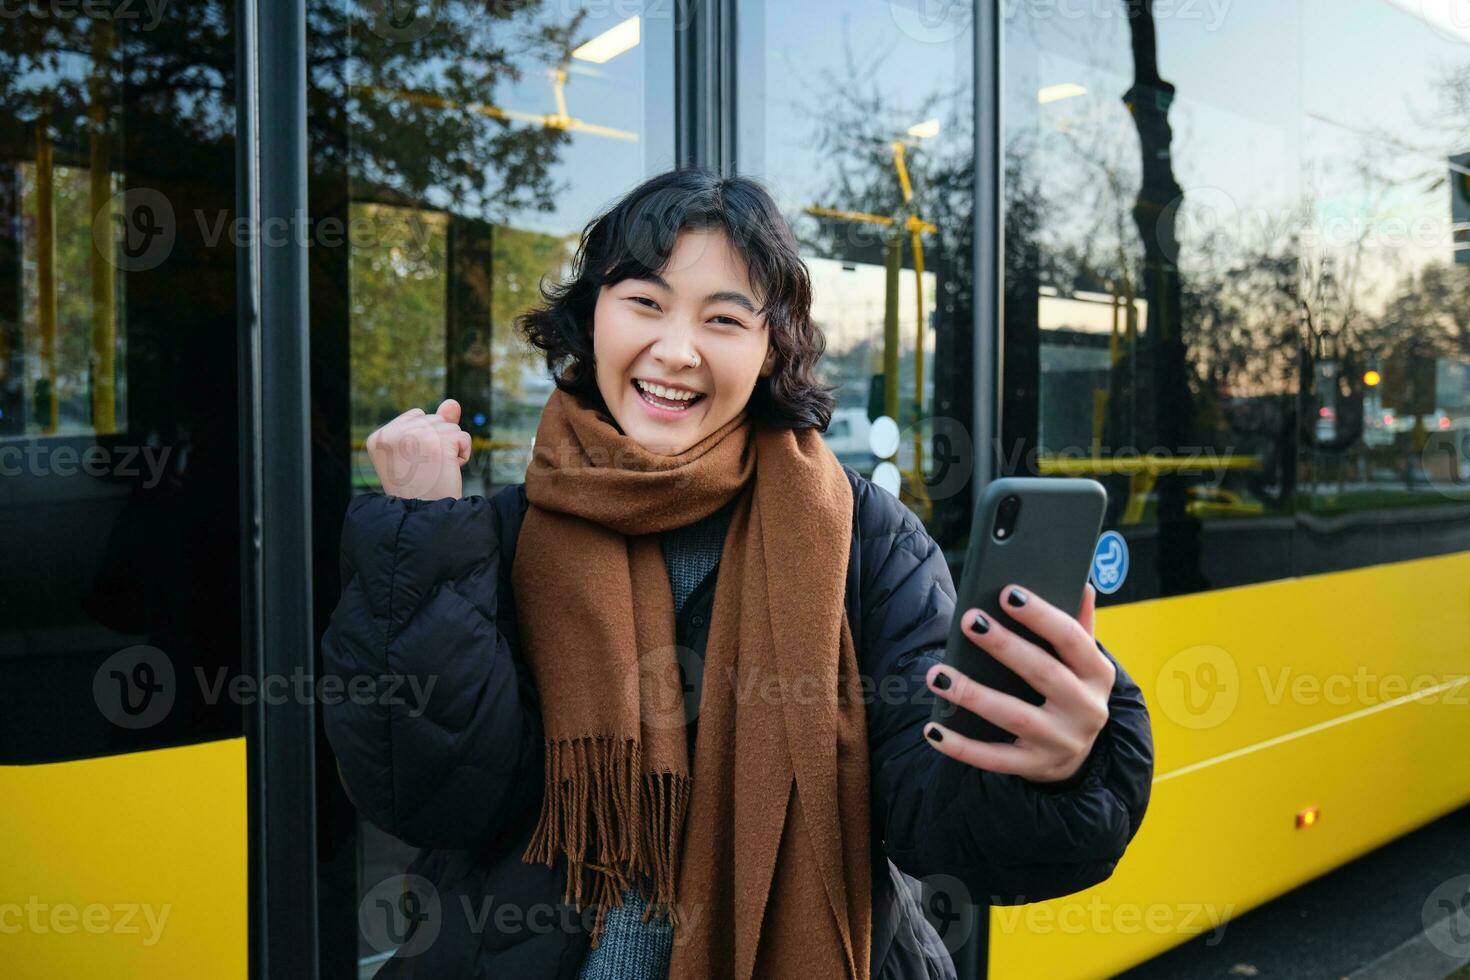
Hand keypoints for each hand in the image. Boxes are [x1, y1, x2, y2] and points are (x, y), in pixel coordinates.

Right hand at [365, 399, 472, 500]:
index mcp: (378, 437)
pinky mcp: (438, 442)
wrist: (424, 518)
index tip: (414, 465)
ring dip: (452, 449)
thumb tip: (452, 403)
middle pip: (434, 419)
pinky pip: (463, 436)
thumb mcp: (418, 454)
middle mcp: (393, 433)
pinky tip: (448, 470)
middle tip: (427, 471)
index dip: (425, 440)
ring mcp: (415, 435)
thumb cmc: (420, 490)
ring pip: (450, 426)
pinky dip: (463, 454)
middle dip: (439, 443)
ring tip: (436, 471)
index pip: (417, 416)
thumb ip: (433, 424)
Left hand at [922, 583, 1113, 784]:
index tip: (1007, 592)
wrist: (1077, 756)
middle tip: (970, 621)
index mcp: (1098, 674)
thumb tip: (1084, 585)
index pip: (1072, 639)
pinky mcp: (1035, 767)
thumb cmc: (1069, 690)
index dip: (1041, 615)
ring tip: (937, 675)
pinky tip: (933, 729)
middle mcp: (1086, 710)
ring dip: (973, 695)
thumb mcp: (1082, 662)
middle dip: (1004, 646)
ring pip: (1015, 716)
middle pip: (1043, 673)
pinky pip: (995, 758)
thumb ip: (1079, 625)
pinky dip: (962, 746)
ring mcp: (1061, 742)